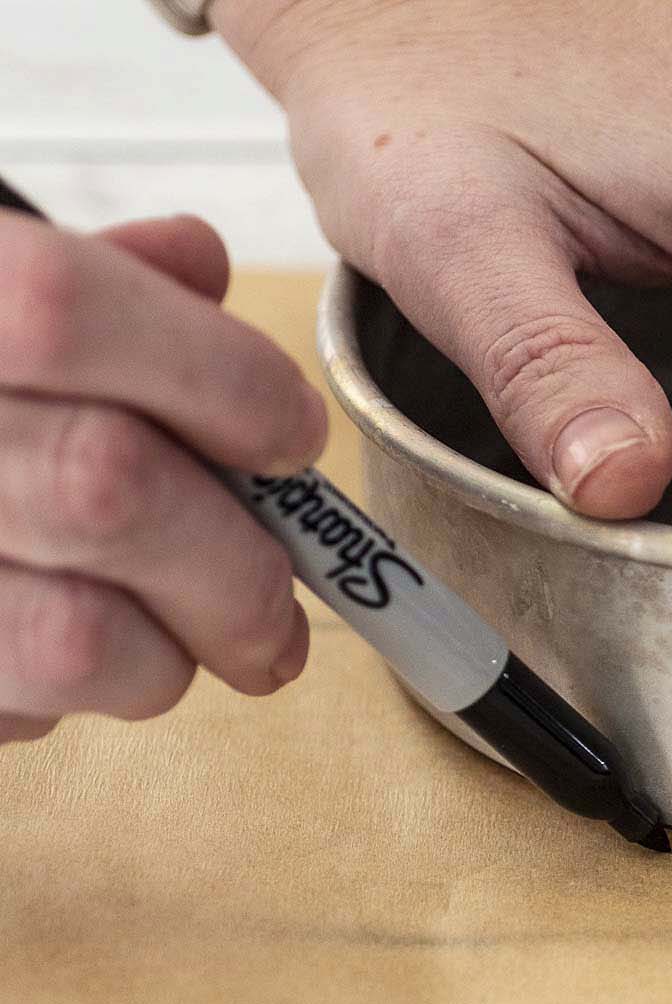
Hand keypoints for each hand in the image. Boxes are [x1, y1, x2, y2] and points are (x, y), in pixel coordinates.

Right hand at [0, 213, 326, 743]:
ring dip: (168, 658)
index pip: (65, 311)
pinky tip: (65, 661)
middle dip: (237, 565)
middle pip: (108, 489)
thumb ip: (81, 271)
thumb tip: (196, 267)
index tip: (289, 439)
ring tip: (188, 644)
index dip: (220, 379)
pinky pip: (5, 714)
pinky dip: (64, 700)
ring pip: (77, 639)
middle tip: (278, 604)